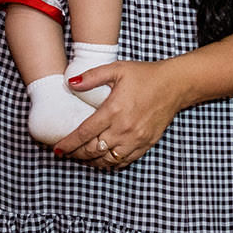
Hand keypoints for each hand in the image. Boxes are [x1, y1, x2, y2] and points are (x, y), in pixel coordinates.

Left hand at [54, 59, 189, 168]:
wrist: (174, 85)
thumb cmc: (145, 75)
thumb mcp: (117, 69)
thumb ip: (92, 76)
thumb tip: (70, 83)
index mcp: (114, 110)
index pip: (84, 133)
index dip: (68, 143)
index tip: (57, 149)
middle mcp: (124, 128)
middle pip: (93, 150)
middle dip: (76, 154)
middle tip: (67, 153)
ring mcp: (136, 139)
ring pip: (107, 160)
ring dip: (92, 161)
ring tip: (82, 157)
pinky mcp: (146, 144)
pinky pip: (124, 161)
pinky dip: (110, 163)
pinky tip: (102, 159)